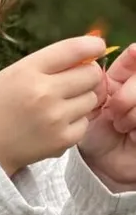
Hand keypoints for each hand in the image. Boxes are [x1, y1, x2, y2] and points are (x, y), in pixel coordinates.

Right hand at [0, 36, 107, 176]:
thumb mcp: (12, 74)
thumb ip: (46, 63)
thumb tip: (87, 53)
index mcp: (27, 72)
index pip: (73, 50)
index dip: (92, 45)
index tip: (97, 47)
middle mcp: (43, 93)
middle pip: (91, 74)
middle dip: (87, 74)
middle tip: (74, 81)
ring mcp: (55, 118)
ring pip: (91, 98)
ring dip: (81, 99)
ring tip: (59, 105)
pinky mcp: (62, 139)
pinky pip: (85, 122)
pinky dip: (75, 121)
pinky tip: (55, 123)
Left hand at [78, 43, 135, 190]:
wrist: (98, 163)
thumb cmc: (88, 132)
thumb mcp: (84, 103)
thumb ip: (87, 80)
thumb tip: (91, 52)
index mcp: (122, 80)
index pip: (133, 59)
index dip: (135, 55)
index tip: (134, 52)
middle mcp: (134, 91)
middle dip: (130, 88)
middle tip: (113, 106)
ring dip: (132, 105)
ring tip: (118, 122)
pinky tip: (128, 130)